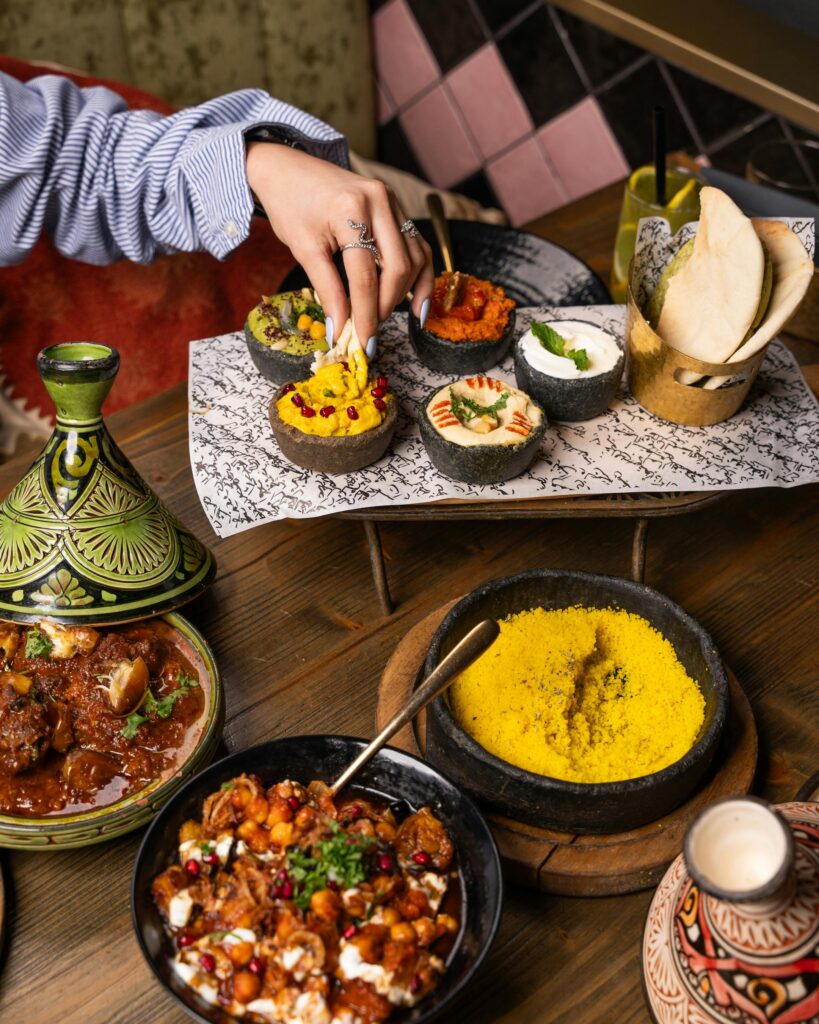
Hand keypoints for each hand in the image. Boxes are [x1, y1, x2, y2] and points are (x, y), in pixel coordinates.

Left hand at [246, 143, 432, 349]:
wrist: (288, 168)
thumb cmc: (290, 206)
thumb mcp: (304, 249)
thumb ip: (327, 290)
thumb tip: (341, 329)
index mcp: (351, 209)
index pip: (365, 275)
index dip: (365, 314)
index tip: (362, 342)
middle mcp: (379, 201)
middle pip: (397, 267)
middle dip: (385, 306)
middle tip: (370, 332)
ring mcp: (392, 201)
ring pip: (414, 257)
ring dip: (404, 293)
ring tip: (384, 318)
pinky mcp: (397, 207)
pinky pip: (416, 246)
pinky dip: (418, 275)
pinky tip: (414, 302)